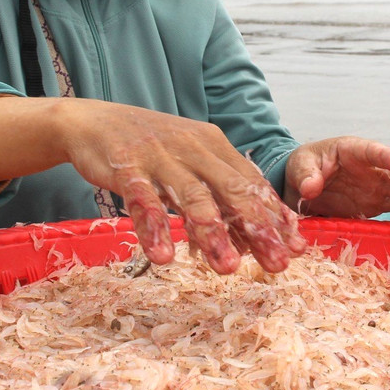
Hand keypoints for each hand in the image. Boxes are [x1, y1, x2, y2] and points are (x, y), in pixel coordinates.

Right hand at [59, 101, 306, 273]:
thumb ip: (219, 197)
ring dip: (213, 234)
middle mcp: (193, 149)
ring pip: (193, 197)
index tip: (297, 248)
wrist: (91, 121)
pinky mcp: (127, 167)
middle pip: (233, 189)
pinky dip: (154, 229)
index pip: (252, 183)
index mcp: (213, 146)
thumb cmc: (148, 148)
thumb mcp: (190, 164)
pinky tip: (163, 258)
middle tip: (278, 264)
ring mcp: (160, 157)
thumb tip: (255, 240)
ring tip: (228, 268)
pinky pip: (143, 201)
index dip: (275, 216)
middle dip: (258, 228)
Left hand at [284, 137, 389, 222]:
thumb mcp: (299, 167)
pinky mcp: (380, 203)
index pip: (373, 151)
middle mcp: (373, 167)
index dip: (388, 157)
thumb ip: (306, 175)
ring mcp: (379, 186)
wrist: (302, 184)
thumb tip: (311, 187)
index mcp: (354, 150)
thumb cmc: (303, 166)